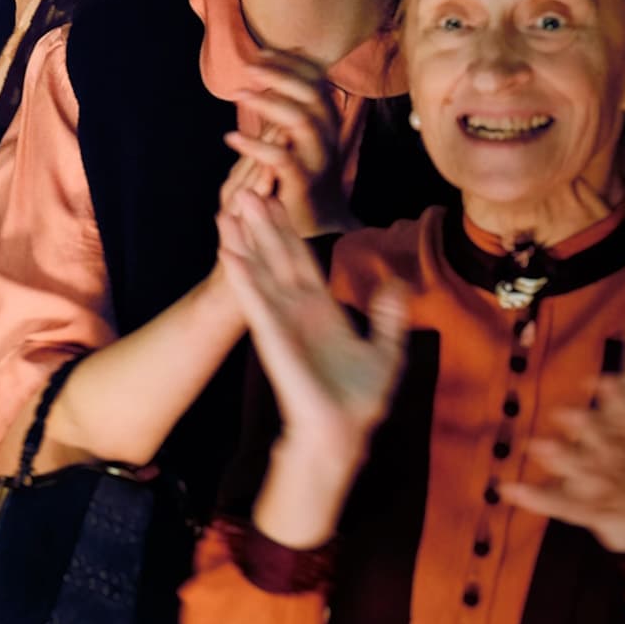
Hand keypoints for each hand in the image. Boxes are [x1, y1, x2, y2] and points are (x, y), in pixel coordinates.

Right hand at [217, 190, 407, 469]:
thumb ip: (388, 317)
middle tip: (248, 190)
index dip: (290, 232)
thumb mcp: (386, 351)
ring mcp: (284, 322)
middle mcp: (298, 311)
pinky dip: (244, 276)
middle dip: (263, 226)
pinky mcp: (275, 337)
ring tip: (227, 210)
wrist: (344, 432)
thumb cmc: (360, 399)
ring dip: (244, 241)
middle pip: (277, 258)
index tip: (278, 202)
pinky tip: (230, 252)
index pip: (303, 261)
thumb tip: (397, 283)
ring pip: (261, 272)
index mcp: (322, 310)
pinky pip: (257, 301)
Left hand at [219, 51, 356, 236]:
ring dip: (269, 103)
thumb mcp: (300, 140)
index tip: (263, 52)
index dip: (292, 62)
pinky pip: (283, 160)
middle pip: (313, 93)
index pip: (318, 80)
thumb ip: (291, 110)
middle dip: (281, 74)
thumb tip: (273, 74)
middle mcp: (328, 137)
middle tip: (249, 67)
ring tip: (239, 94)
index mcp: (328, 122)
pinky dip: (256, 146)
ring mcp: (318, 161)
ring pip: (301, 121)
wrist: (319, 228)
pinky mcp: (302, 185)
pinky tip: (232, 138)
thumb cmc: (303, 178)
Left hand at [508, 306, 624, 554]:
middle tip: (564, 414)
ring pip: (580, 470)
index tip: (602, 380)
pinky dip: (535, 498)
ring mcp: (598, 482)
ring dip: (561, 458)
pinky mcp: (578, 506)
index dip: (616, 397)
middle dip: (587, 427)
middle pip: (603, 440)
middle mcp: (616, 453)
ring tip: (536, 446)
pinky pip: (556, 503)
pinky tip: (508, 488)